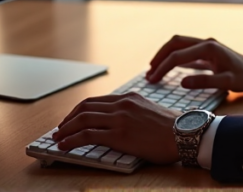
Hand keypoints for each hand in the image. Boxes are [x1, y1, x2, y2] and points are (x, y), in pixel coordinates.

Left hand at [53, 92, 180, 163]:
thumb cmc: (171, 129)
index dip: (78, 111)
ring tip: (57, 138)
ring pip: (82, 120)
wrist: (185, 135)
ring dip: (65, 129)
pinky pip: (87, 135)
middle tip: (60, 129)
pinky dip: (71, 140)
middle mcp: (122, 104)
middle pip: (84, 107)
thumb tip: (119, 122)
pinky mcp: (118, 135)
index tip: (71, 119)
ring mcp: (119, 118)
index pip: (95, 101)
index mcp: (129, 97)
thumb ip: (133, 112)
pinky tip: (64, 145)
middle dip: (68, 119)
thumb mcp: (149, 111)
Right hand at [145, 35, 242, 91]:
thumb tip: (182, 82)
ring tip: (153, 70)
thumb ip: (205, 82)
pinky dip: (172, 57)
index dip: (163, 67)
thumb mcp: (227, 82)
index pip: (178, 56)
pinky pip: (184, 50)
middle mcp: (205, 42)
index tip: (152, 79)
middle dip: (159, 57)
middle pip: (174, 43)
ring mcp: (205, 45)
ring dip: (164, 55)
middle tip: (149, 73)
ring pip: (178, 44)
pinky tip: (166, 68)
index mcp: (208, 48)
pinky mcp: (205, 51)